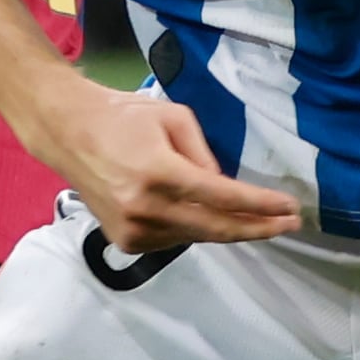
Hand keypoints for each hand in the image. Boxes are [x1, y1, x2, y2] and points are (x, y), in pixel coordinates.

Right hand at [32, 77, 300, 252]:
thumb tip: (225, 190)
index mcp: (159, 172)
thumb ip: (204, 155)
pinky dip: (193, 228)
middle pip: (216, 229)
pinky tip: (196, 211)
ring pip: (197, 237)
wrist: (68, 134)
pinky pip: (175, 240)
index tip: (290, 209)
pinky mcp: (125, 242)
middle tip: (289, 224)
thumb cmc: (124, 117)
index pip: (222, 196)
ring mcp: (133, 230)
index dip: (261, 205)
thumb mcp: (174, 118)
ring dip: (224, 226)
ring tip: (246, 212)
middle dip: (257, 227)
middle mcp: (146, 208)